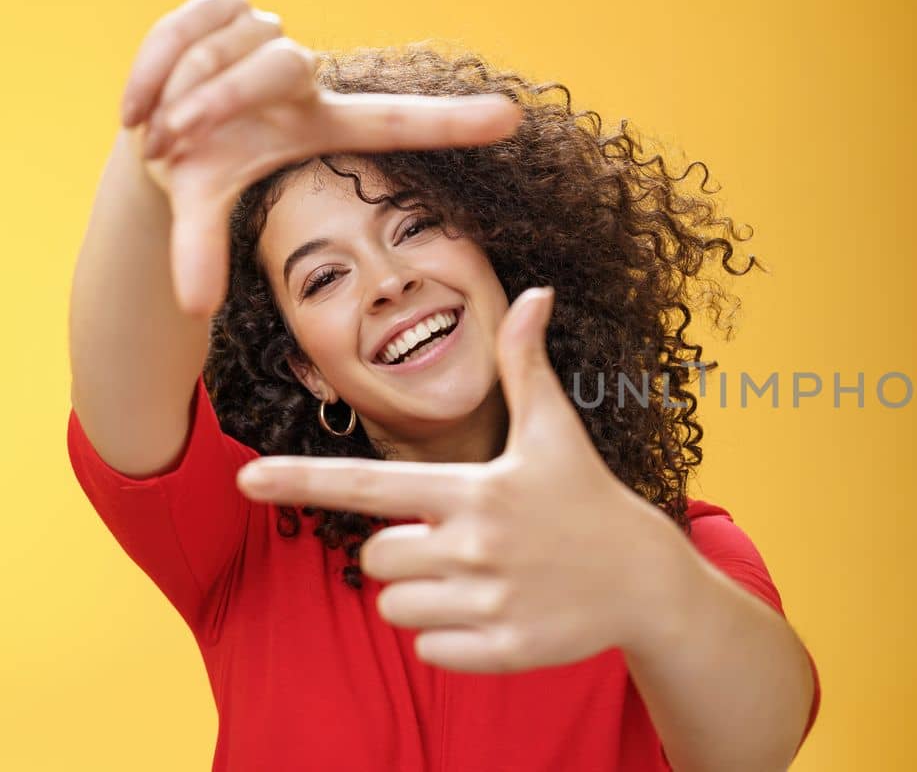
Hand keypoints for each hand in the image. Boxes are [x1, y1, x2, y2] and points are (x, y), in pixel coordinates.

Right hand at [120, 0, 522, 316]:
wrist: (154, 119)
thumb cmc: (201, 164)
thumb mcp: (203, 204)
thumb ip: (201, 251)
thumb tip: (192, 309)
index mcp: (322, 122)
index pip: (396, 121)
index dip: (452, 123)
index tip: (513, 118)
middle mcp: (304, 75)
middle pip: (281, 64)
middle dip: (219, 102)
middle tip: (177, 142)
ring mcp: (266, 33)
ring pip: (229, 46)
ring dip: (182, 91)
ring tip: (161, 129)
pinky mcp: (221, 2)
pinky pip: (189, 21)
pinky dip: (155, 65)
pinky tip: (137, 104)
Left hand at [235, 288, 699, 671]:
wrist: (645, 578)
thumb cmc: (588, 498)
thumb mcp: (556, 432)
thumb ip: (527, 366)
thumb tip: (534, 293)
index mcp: (474, 490)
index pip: (369, 485)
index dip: (303, 480)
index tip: (246, 478)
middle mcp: (475, 546)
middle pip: (375, 557)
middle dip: (403, 552)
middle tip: (459, 543)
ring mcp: (488, 601)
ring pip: (395, 607)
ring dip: (424, 596)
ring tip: (481, 579)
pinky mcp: (501, 648)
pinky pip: (428, 649)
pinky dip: (450, 637)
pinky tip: (496, 613)